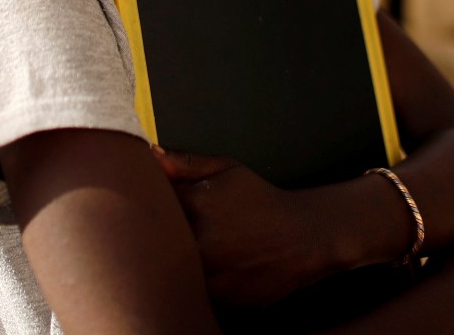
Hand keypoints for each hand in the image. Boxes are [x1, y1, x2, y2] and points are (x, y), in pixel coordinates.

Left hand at [152, 145, 316, 306]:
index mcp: (197, 206)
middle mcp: (201, 244)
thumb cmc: (261, 200)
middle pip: (161, 242)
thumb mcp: (227, 171)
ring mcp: (211, 276)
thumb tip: (151, 153)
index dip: (154, 205)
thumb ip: (187, 163)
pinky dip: (201, 283)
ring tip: (208, 249)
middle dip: (166, 236)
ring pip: (177, 270)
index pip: (153, 205)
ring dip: (181, 262)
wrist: (302, 236)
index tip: (161, 205)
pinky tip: (218, 268)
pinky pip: (197, 293)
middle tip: (191, 230)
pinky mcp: (222, 300)